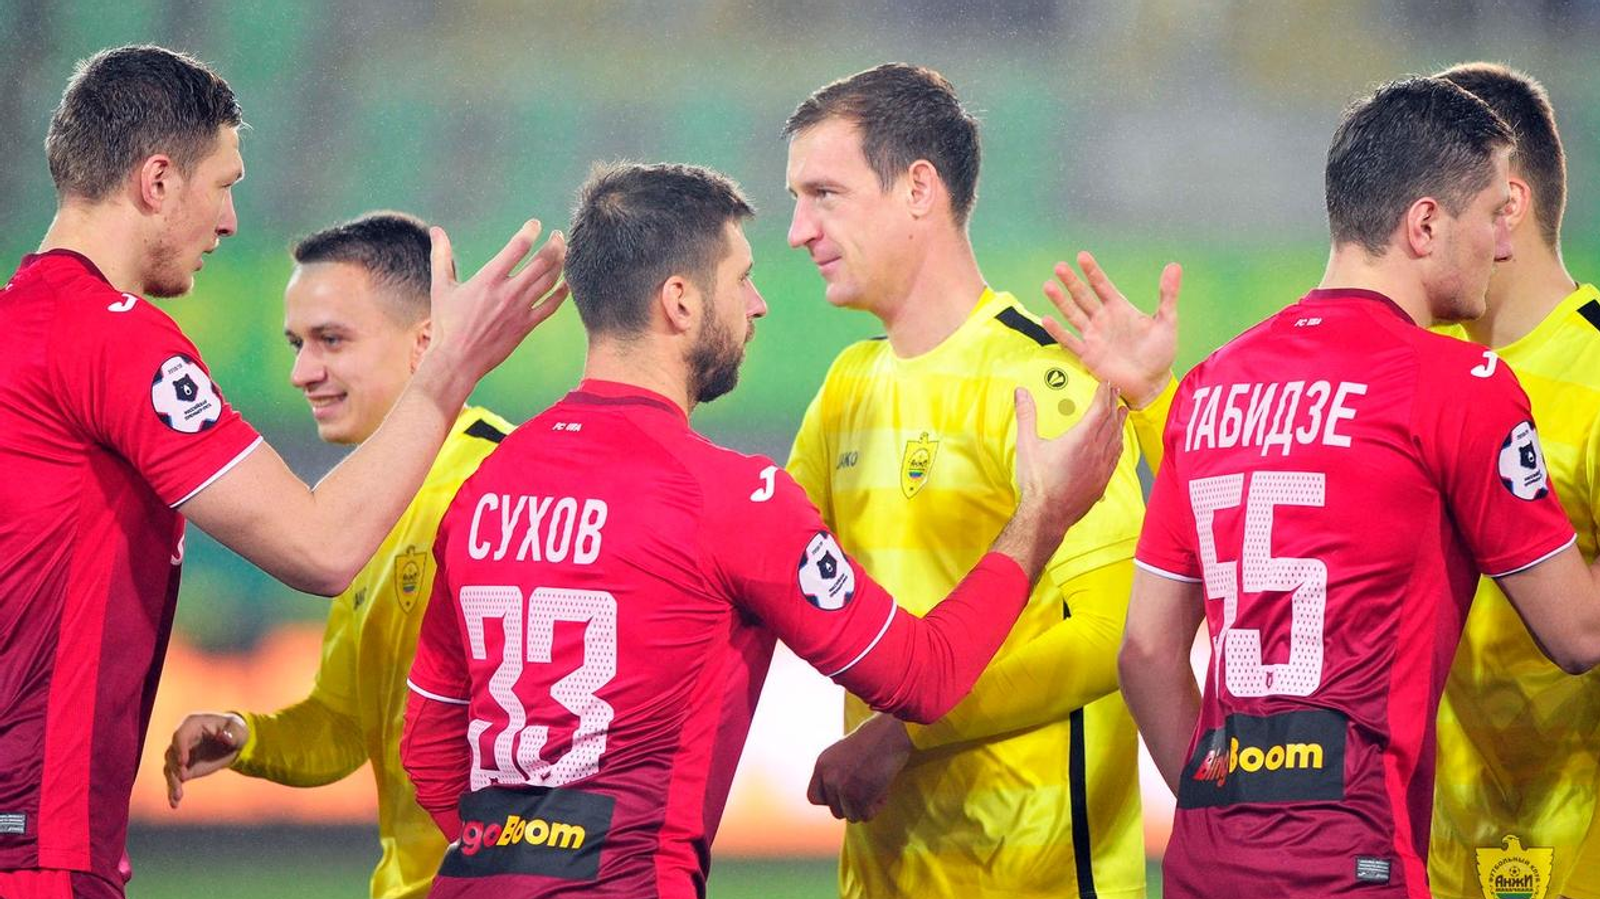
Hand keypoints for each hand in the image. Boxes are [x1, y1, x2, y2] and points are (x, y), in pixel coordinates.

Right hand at [163, 712, 247, 807]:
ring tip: (178, 796)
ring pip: (170, 769)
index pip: (180, 735)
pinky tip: (175, 804)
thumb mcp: (239, 730)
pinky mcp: (184, 769)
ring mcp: (181, 755)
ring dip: (173, 782)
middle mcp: (182, 739)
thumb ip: (232, 733)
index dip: (180, 748)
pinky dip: (173, 791)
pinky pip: (175, 780)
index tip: (184, 762)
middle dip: (175, 767)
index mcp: (193, 724)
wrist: (234, 742)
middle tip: (184, 778)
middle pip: (171, 754)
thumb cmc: (235, 731)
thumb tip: (225, 737)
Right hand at [425, 220, 568, 383]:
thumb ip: (441, 256)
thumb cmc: (446, 324)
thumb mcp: (441, 287)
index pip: (518, 247)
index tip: (535, 224)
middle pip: (542, 262)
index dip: (530, 231)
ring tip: (563, 252)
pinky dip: (561, 293)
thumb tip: (436, 230)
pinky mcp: (526, 325)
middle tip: (558, 235)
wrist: (457, 360)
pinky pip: (551, 306)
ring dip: (560, 263)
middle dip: (554, 245)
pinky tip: (566, 284)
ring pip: (549, 281)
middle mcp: (508, 292)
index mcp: (488, 278)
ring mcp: (520, 309)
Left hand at [806, 714, 912, 822]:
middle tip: (867, 788)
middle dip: (853, 804)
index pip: (813, 798)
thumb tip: (838, 803)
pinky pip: (866, 816)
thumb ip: (833, 775)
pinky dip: (877, 807)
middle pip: (836, 811)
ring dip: (866, 806)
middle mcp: (829, 777)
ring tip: (876, 787)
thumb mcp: (842, 754)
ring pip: (852, 816)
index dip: (830, 800)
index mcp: (821, 765)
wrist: (889, 734)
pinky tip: (882, 789)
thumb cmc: (872, 742)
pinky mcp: (859, 796)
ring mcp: (843, 788)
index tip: (844, 793)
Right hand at [1011, 380, 1126, 564]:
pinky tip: (1118, 443)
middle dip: (1113, 405)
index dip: (1104, 395)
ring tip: (1122, 413)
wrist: (1047, 515)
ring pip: (1116, 440)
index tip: (1106, 385)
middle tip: (1115, 393)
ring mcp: (1102, 468)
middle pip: (1110, 422)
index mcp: (1080, 439)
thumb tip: (1020, 392)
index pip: (1099, 410)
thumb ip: (1026, 416)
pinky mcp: (1102, 482)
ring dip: (1119, 424)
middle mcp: (1096, 452)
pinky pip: (1115, 458)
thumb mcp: (1027, 445)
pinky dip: (1118, 445)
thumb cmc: (1037, 481)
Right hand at [1041, 251, 1179, 408]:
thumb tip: (1174, 266)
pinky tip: (1047, 319)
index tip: (1082, 256)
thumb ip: (1168, 294)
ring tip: (1049, 286)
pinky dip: (1059, 331)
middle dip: (1071, 282)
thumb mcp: (1167, 321)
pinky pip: (1070, 341)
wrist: (1152, 383)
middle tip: (1059, 267)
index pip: (1102, 286)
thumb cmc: (1160, 353)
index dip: (1092, 272)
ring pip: (1073, 315)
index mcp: (1119, 308)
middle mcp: (1103, 320)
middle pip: (1083, 297)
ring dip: (1061, 302)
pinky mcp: (1088, 355)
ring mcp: (1093, 337)